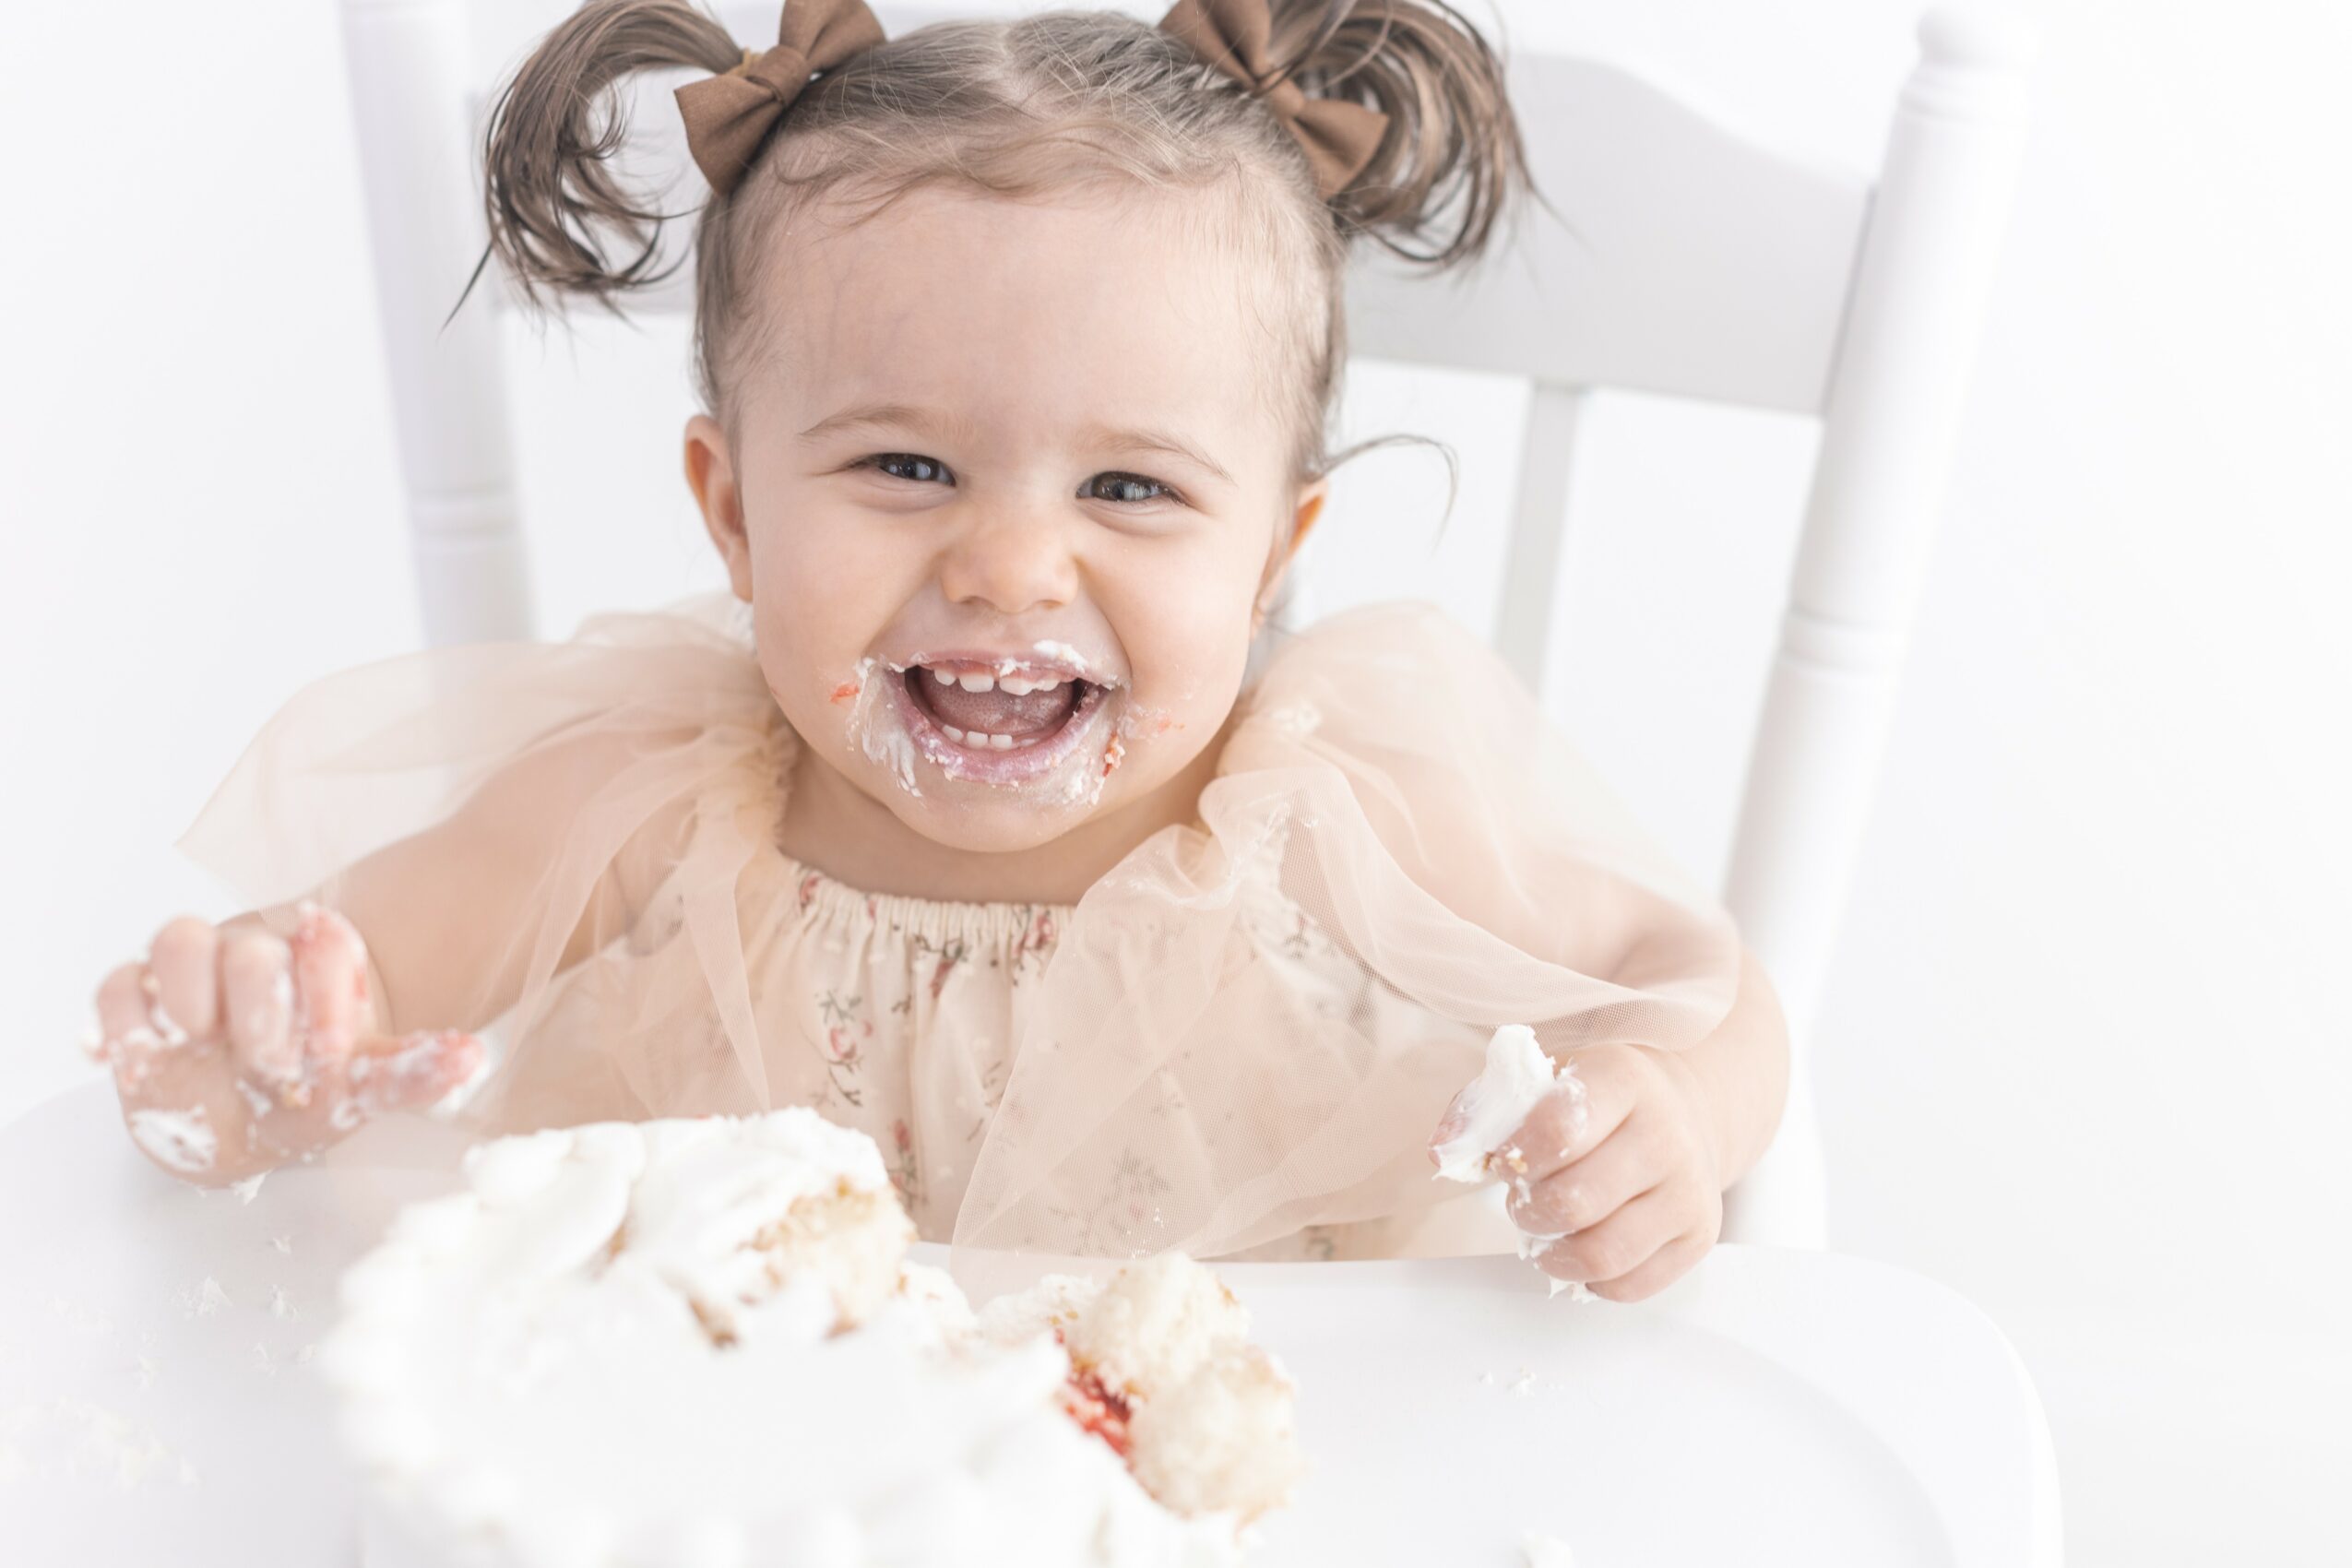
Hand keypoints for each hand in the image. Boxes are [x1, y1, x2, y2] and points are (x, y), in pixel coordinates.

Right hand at [90, 904, 482, 1186]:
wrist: (251, 1115)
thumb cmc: (314, 1088)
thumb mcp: (365, 1083)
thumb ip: (412, 1069)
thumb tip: (470, 1058)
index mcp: (312, 960)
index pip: (318, 942)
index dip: (325, 977)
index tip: (338, 1040)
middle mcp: (251, 956)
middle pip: (245, 946)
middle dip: (259, 1000)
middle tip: (275, 1059)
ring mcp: (191, 978)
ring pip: (176, 943)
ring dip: (185, 990)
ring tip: (198, 1038)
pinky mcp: (137, 1007)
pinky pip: (116, 991)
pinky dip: (118, 1022)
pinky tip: (135, 1060)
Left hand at [1432, 1042, 1723, 1302]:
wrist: (1683, 1111)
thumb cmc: (1595, 1100)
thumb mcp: (1543, 1080)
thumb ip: (1486, 1108)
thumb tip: (1443, 1152)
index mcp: (1623, 1079)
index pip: (1560, 1127)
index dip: (1516, 1155)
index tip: (1507, 1159)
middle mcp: (1667, 1134)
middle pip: (1575, 1202)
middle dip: (1528, 1210)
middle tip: (1524, 1198)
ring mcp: (1689, 1190)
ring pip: (1602, 1254)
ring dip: (1553, 1254)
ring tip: (1546, 1232)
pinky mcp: (1700, 1236)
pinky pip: (1630, 1285)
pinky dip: (1590, 1280)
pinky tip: (1582, 1248)